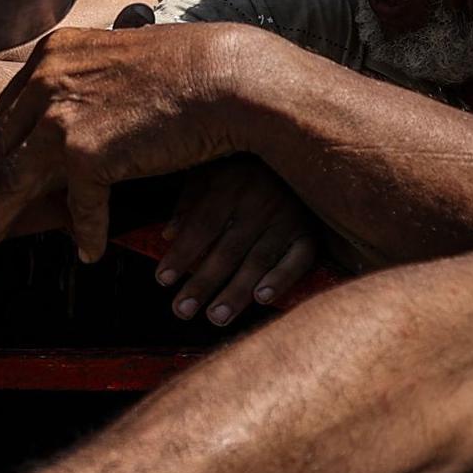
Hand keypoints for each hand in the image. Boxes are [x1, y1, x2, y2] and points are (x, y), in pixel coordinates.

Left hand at [0, 23, 257, 259]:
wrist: (227, 77)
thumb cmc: (189, 68)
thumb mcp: (118, 57)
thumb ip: (85, 78)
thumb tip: (71, 109)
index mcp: (52, 55)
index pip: (9, 110)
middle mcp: (46, 81)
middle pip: (2, 146)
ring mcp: (61, 117)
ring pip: (17, 180)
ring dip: (2, 216)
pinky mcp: (85, 154)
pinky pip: (79, 207)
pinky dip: (86, 232)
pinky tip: (88, 251)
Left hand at [154, 157, 321, 325]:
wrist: (302, 155)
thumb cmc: (243, 169)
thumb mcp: (210, 172)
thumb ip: (188, 201)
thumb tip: (167, 234)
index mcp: (230, 186)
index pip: (202, 226)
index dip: (182, 253)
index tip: (162, 280)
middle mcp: (259, 203)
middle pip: (227, 249)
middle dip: (203, 282)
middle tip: (181, 311)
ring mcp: (287, 219)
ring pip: (258, 260)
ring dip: (236, 291)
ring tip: (215, 317)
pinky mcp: (309, 233)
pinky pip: (298, 260)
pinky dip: (281, 279)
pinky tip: (262, 298)